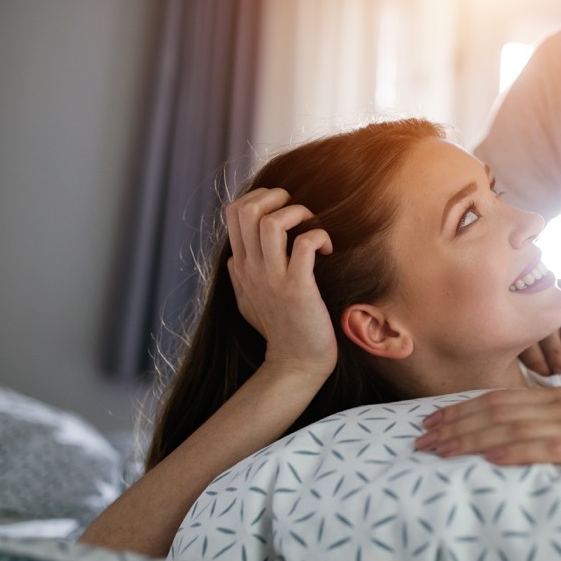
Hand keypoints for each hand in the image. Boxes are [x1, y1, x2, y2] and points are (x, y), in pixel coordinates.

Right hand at [226, 188, 336, 379]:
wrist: (295, 363)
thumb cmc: (278, 330)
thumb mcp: (247, 301)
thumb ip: (238, 277)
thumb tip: (233, 257)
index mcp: (241, 266)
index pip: (233, 212)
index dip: (259, 197)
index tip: (282, 208)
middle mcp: (252, 269)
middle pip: (247, 210)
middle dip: (276, 196)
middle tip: (298, 209)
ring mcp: (273, 279)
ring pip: (271, 222)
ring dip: (297, 213)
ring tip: (312, 224)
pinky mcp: (297, 289)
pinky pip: (304, 245)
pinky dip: (319, 236)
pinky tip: (327, 249)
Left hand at [416, 387, 560, 479]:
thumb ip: (554, 431)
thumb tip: (512, 445)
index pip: (501, 399)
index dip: (462, 409)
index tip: (431, 420)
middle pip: (498, 410)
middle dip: (455, 423)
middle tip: (420, 438)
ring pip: (514, 427)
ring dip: (472, 438)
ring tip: (440, 449)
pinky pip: (548, 448)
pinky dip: (515, 451)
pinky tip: (489, 457)